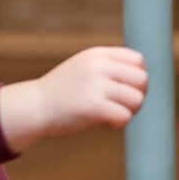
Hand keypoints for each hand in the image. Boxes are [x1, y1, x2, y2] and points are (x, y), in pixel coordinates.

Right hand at [0, 46, 145, 151]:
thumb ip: (110, 67)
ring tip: (114, 115)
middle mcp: (97, 66)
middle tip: (123, 106)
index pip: (138, 60)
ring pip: (136, 99)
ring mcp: (94, 85)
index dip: (138, 78)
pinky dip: (120, 123)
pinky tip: (106, 124)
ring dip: (130, 111)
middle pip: (142, 80)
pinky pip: (124, 115)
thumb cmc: (64, 91)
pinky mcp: (91, 106)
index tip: (126, 90)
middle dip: (139, 96)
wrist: (34, 106)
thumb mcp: (86, 68)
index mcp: (97, 55)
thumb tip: (144, 78)